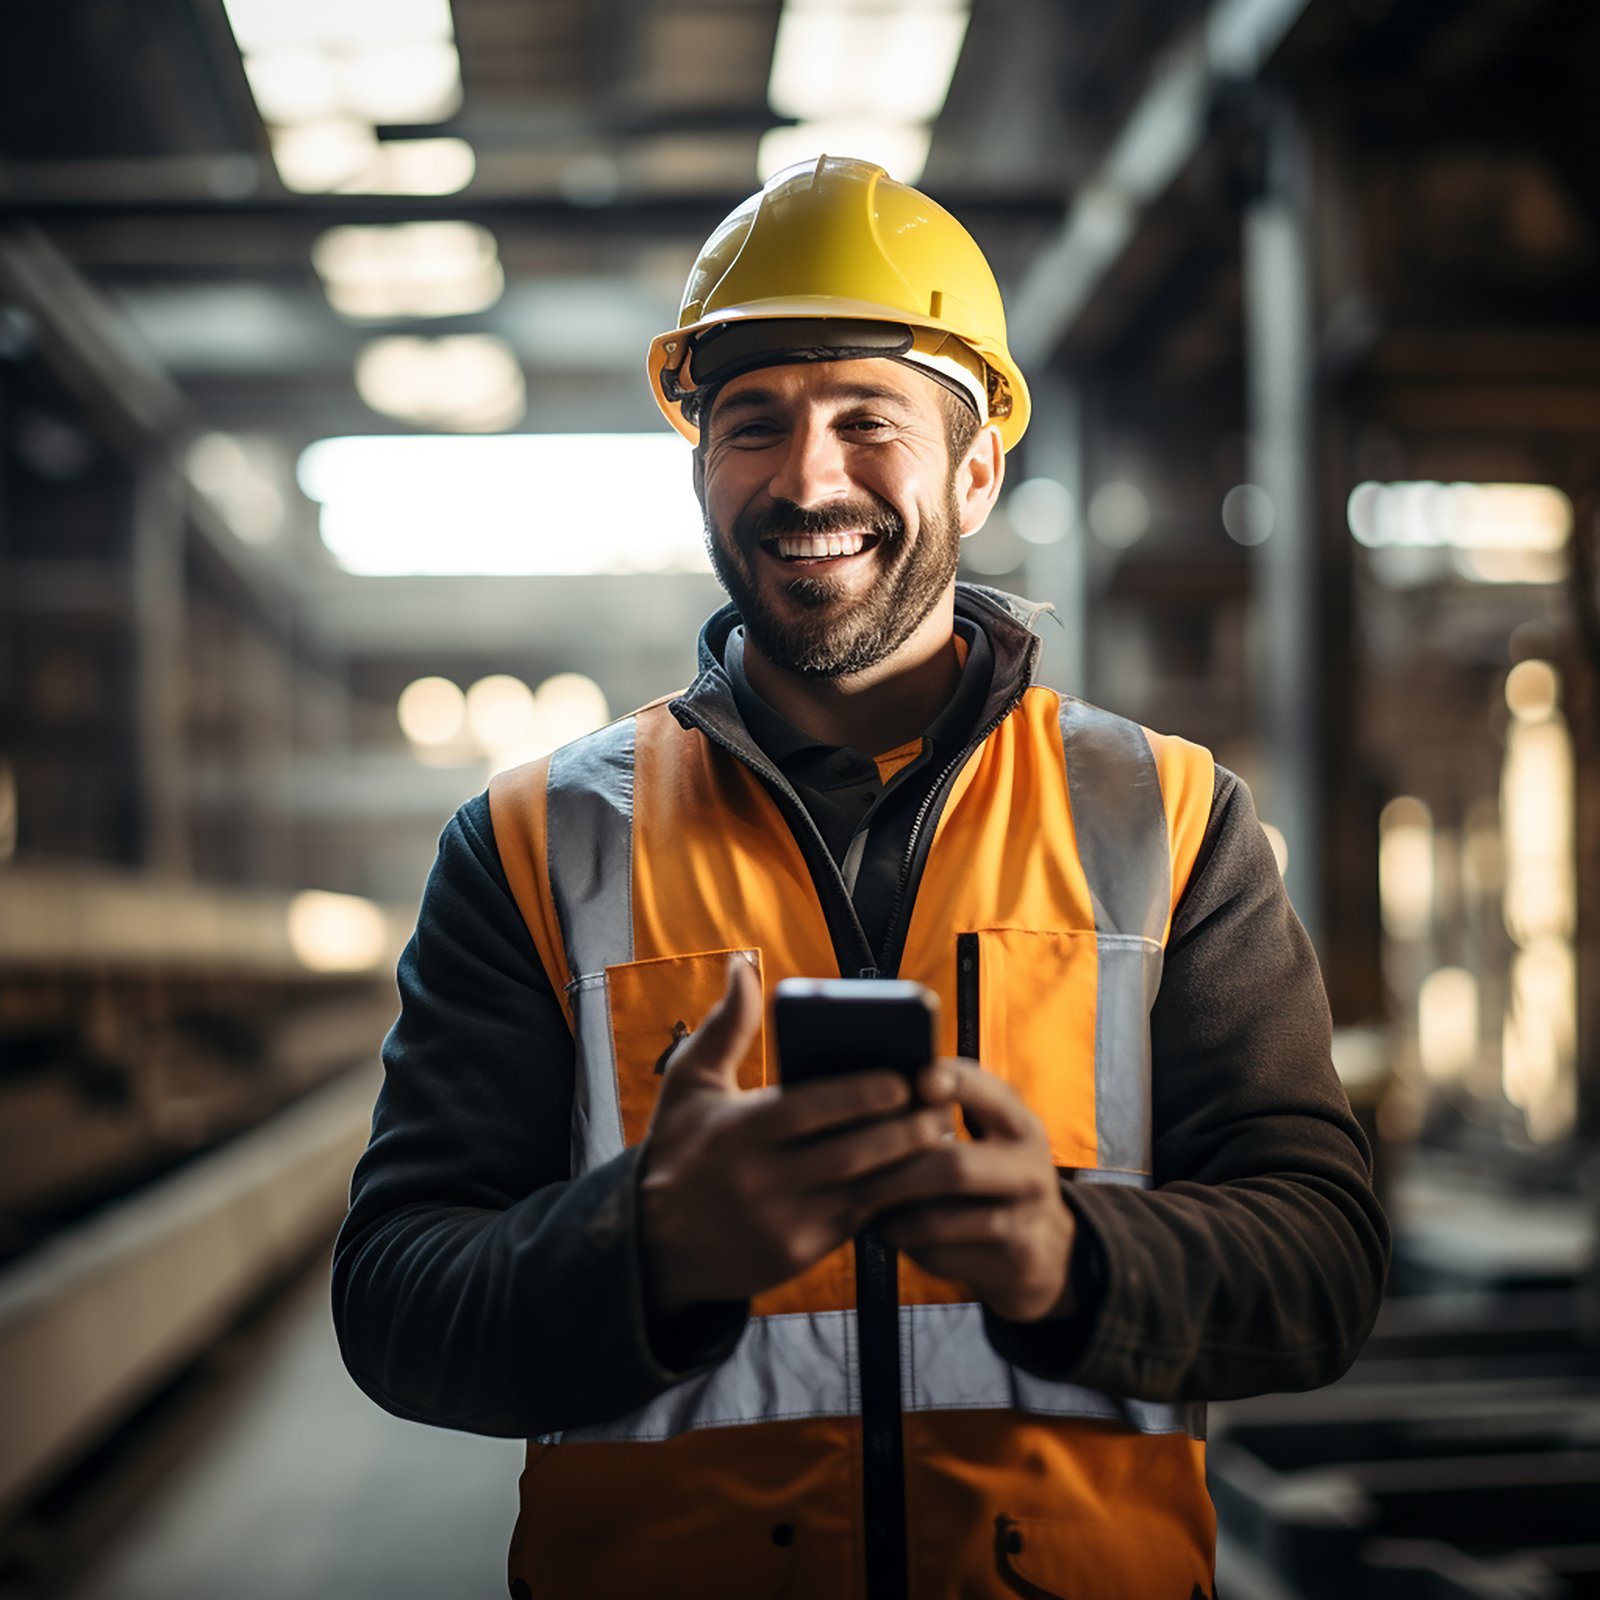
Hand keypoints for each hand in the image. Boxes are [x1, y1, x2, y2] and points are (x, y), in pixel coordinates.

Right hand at [637, 957, 950, 1313]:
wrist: (655, 1244)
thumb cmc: (680, 1148)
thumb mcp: (690, 1084)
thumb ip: (725, 1026)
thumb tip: (742, 966)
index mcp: (738, 1131)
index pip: (809, 1110)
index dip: (860, 1096)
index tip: (901, 1081)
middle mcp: (760, 1180)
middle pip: (848, 1154)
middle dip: (902, 1133)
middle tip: (940, 1109)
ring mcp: (780, 1224)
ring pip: (861, 1193)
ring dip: (907, 1168)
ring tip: (940, 1141)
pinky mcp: (795, 1257)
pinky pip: (855, 1225)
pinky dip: (889, 1200)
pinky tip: (916, 1179)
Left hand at [852, 1060, 1076, 1322]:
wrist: (1044, 1251)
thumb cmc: (994, 1174)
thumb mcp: (993, 1132)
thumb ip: (953, 1102)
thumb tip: (879, 1087)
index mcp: (1020, 1125)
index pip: (989, 1094)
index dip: (954, 1085)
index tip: (918, 1081)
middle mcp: (1030, 1169)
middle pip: (953, 1168)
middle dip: (894, 1171)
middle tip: (849, 1168)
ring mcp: (1025, 1220)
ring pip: (937, 1219)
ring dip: (891, 1212)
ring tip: (863, 1200)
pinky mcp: (1010, 1262)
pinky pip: (939, 1254)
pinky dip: (907, 1242)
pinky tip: (894, 1229)